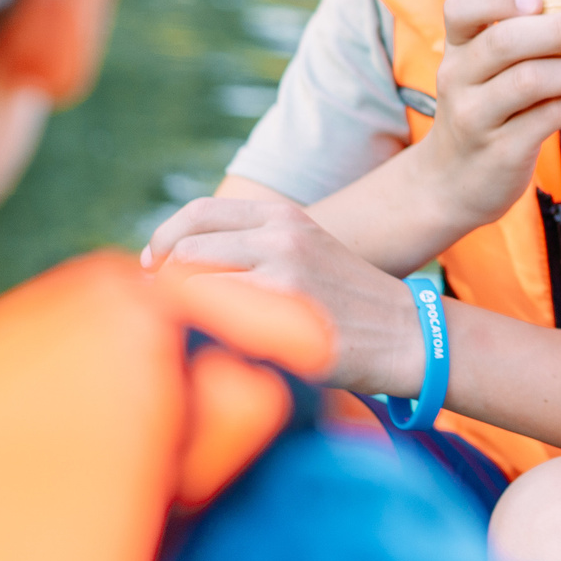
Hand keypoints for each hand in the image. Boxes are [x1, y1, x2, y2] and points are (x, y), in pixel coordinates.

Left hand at [144, 197, 423, 393]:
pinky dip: (204, 333)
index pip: (197, 213)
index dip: (164, 240)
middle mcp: (278, 234)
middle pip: (186, 250)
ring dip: (180, 311)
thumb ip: (252, 249)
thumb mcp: (305, 253)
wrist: (406, 335)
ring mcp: (280, 271)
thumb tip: (174, 267)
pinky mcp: (282, 310)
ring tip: (191, 331)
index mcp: (282, 216)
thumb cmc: (348, 305)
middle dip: (164, 283)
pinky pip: (214, 317)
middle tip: (161, 311)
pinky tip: (217, 347)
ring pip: (192, 285)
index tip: (153, 268)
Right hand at [408, 0, 560, 230]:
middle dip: (559, 29)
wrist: (453, 183)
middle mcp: (457, 79)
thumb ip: (517, 45)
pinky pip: (547, 118)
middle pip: (504, 42)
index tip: (538, 0)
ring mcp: (475, 116)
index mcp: (457, 49)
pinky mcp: (500, 150)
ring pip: (529, 81)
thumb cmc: (484, 112)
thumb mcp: (482, 75)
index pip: (460, 9)